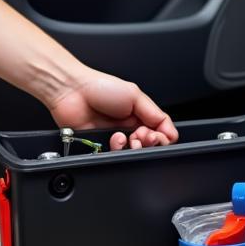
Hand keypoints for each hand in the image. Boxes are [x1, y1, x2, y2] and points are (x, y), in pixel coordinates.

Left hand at [47, 68, 178, 150]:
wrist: (72, 92)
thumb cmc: (100, 87)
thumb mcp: (134, 95)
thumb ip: (155, 114)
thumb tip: (172, 133)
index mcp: (139, 115)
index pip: (160, 134)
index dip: (160, 138)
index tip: (153, 135)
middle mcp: (129, 128)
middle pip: (148, 148)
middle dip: (146, 144)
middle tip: (139, 136)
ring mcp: (114, 139)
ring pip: (131, 155)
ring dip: (130, 148)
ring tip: (124, 137)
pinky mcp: (100, 149)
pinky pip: (114, 158)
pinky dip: (116, 152)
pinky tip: (112, 140)